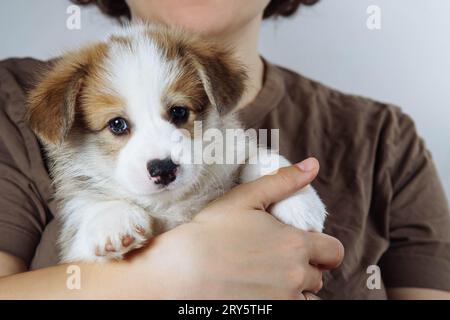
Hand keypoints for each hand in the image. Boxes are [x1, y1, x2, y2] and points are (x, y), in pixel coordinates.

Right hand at [131, 158, 343, 298]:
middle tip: (276, 258)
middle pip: (319, 276)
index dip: (322, 247)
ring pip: (306, 297)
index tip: (302, 245)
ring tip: (268, 276)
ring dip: (295, 288)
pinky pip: (290, 310)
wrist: (181, 271)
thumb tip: (313, 165)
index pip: (334, 251)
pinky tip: (260, 290)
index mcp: (295, 245)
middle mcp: (296, 276)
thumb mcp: (245, 198)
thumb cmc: (210, 232)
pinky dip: (282, 300)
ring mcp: (283, 300)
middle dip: (304, 266)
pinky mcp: (270, 314)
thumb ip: (283, 181)